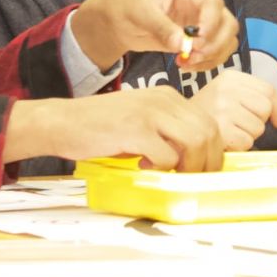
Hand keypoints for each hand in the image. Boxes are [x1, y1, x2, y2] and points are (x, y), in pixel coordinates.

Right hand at [3, 87, 222, 170]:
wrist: (63, 121)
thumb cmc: (100, 126)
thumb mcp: (141, 121)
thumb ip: (166, 133)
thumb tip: (193, 160)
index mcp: (168, 97)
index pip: (208, 123)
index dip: (213, 151)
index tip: (205, 170)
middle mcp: (163, 100)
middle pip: (208, 132)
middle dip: (208, 161)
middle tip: (193, 179)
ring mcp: (150, 113)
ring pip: (194, 142)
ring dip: (190, 166)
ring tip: (173, 175)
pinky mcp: (135, 130)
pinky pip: (166, 155)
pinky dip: (162, 168)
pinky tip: (144, 166)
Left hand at [72, 0, 238, 70]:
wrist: (117, 20)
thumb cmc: (125, 5)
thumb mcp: (139, 12)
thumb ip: (160, 27)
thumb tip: (181, 44)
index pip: (213, 4)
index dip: (211, 24)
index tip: (197, 42)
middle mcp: (200, 4)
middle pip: (227, 23)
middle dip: (214, 43)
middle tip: (192, 55)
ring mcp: (201, 22)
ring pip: (226, 40)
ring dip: (213, 56)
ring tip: (187, 63)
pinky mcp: (198, 39)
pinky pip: (216, 52)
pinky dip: (208, 63)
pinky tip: (187, 66)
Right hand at [193, 70, 276, 150]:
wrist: (178, 127)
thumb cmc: (208, 112)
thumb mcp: (230, 94)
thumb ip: (258, 95)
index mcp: (230, 77)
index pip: (268, 90)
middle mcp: (225, 90)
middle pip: (266, 108)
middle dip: (260, 121)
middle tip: (243, 124)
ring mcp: (222, 109)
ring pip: (258, 127)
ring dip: (249, 135)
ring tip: (231, 131)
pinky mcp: (220, 130)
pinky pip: (247, 142)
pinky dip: (240, 146)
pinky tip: (227, 140)